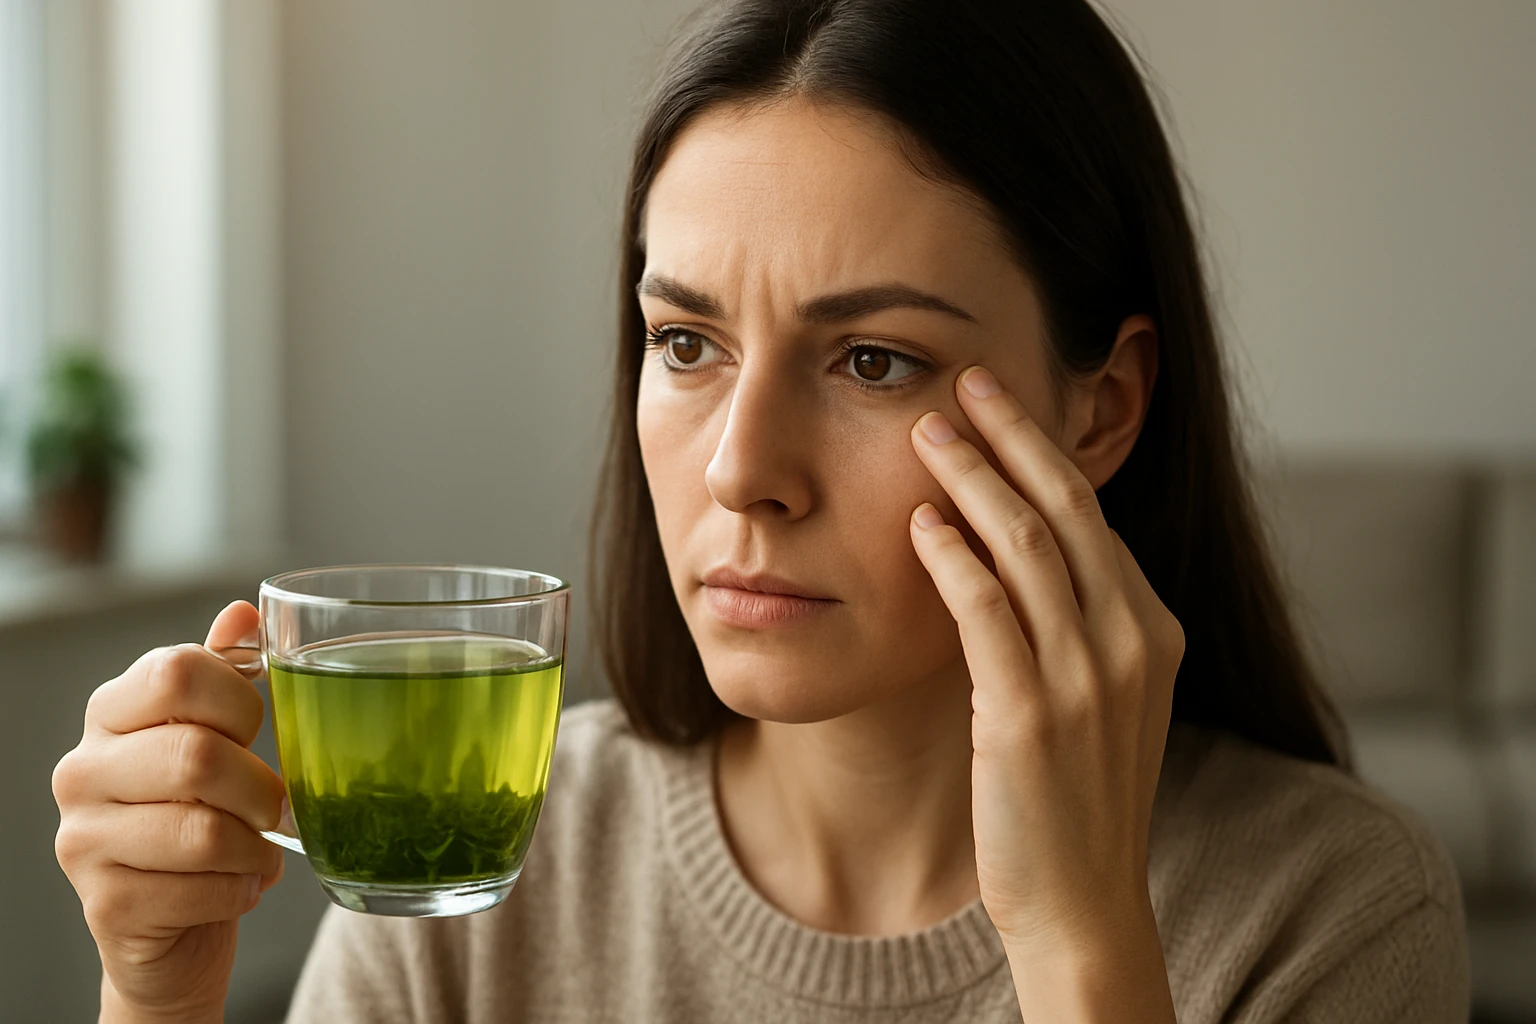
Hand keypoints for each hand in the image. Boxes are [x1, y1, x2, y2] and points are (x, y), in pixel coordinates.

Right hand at [52, 601, 286, 1021]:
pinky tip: (236, 886)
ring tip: (258, 850)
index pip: (177, 672)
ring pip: (203, 831)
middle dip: (261, 788)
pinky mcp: (106, 904)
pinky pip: (204, 889)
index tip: (255, 732)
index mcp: (111, 711)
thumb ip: (224, 674)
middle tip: (277, 807)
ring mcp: (83, 840)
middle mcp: (81, 770)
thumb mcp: (214, 735)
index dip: (240, 701)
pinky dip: (242, 890)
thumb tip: (243, 613)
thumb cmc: (203, 812)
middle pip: (197, 756)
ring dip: (255, 846)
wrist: (172, 922)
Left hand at [908, 366, 1183, 1016]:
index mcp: (1152, 628)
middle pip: (1066, 509)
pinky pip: (987, 612)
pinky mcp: (1030, 714)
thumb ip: (1072, 619)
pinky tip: (920, 522)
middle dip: (1012, 435)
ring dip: (972, 478)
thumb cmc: (1074, 792)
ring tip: (927, 431)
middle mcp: (1131, 640)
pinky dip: (953, 558)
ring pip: (1026, 545)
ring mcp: (1087, 677)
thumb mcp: (1097, 692)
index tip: (997, 402)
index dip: (1041, 449)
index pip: (1091, 514)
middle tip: (964, 382)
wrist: (1082, 899)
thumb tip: (1009, 543)